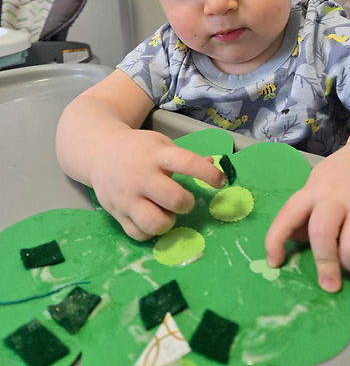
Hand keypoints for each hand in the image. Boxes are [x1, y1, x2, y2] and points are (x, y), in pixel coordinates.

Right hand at [90, 128, 224, 239]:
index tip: (220, 181)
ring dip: (169, 221)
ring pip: (156, 223)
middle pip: (174, 199)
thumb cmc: (139, 149)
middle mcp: (141, 176)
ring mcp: (127, 197)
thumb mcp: (162, 144)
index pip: (187, 163)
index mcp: (156, 155)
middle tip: (184, 200)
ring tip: (166, 212)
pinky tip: (151, 218)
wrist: (99, 152)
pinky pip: (139, 234)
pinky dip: (150, 232)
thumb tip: (213, 166)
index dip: (208, 174)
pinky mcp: (117, 214)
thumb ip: (186, 158)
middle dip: (186, 203)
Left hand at [265, 143, 349, 291]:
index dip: (276, 240)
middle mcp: (337, 197)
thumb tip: (294, 242)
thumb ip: (305, 212)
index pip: (288, 215)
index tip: (275, 262)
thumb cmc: (341, 174)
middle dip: (324, 264)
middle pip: (322, 234)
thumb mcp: (316, 185)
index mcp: (314, 190)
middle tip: (328, 282)